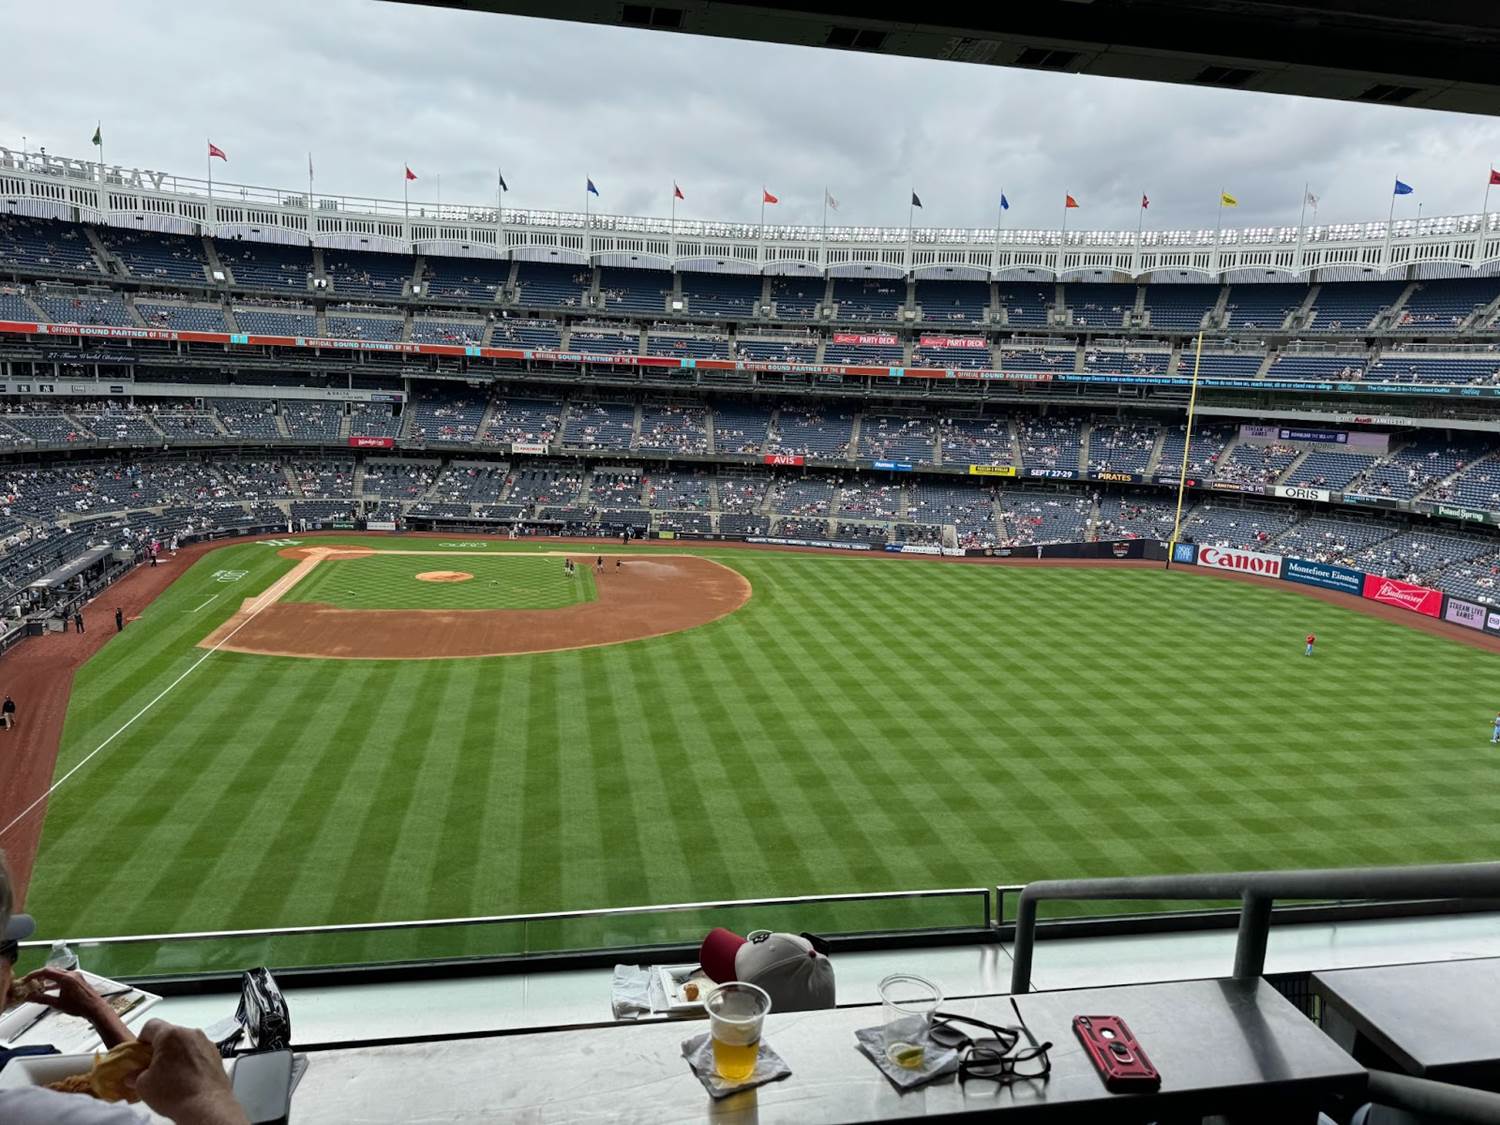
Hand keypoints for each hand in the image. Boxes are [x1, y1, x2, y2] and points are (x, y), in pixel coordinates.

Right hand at [19, 967, 131, 1044]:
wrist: (95, 1008)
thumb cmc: (79, 1007)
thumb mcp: (57, 1004)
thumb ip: (42, 999)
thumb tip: (30, 997)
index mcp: (66, 978)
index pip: (46, 971)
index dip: (34, 974)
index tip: (27, 979)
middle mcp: (72, 974)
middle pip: (52, 971)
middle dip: (40, 976)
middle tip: (31, 982)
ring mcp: (76, 976)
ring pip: (58, 974)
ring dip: (48, 979)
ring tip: (38, 986)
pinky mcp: (79, 980)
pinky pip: (64, 978)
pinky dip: (55, 982)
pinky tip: (50, 989)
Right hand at [133, 1020, 248, 1124]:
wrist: (206, 1106)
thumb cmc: (175, 1092)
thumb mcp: (144, 1085)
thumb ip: (136, 1075)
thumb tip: (134, 1076)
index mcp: (171, 1035)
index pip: (151, 1025)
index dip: (141, 1039)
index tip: (139, 1053)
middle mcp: (191, 1033)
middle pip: (170, 1034)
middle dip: (159, 1049)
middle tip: (152, 1067)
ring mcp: (206, 1043)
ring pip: (185, 1043)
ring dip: (176, 1055)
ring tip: (170, 1075)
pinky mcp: (216, 1055)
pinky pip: (198, 1052)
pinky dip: (190, 1061)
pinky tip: (185, 1078)